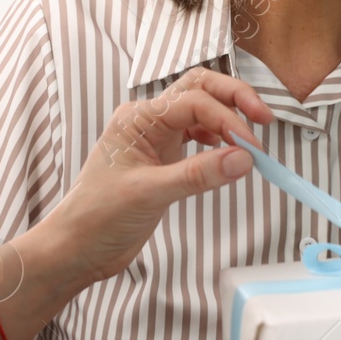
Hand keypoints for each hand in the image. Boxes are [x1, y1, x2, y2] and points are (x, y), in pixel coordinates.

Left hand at [44, 68, 273, 284]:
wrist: (76, 249)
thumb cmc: (97, 217)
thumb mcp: (149, 193)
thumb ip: (198, 174)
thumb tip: (244, 160)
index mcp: (137, 119)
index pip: (194, 102)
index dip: (228, 120)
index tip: (253, 149)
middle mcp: (147, 121)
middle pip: (199, 90)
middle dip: (233, 99)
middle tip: (264, 119)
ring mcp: (155, 140)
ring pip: (200, 110)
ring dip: (228, 119)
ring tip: (251, 143)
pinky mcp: (163, 159)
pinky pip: (197, 136)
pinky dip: (218, 140)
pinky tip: (228, 155)